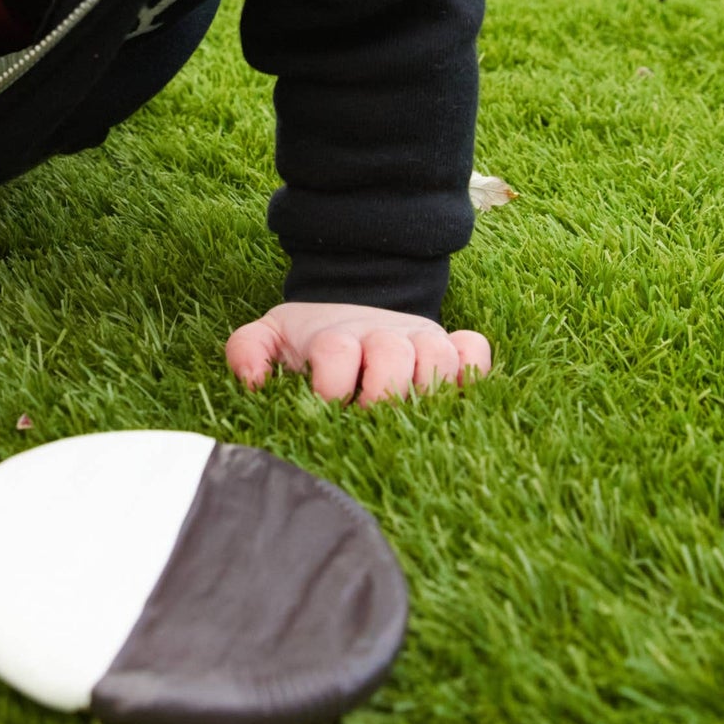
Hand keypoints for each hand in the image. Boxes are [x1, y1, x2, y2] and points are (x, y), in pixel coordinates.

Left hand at [225, 301, 489, 407]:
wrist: (352, 305)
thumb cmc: (308, 340)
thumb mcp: (271, 336)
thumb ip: (248, 351)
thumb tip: (254, 382)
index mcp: (336, 336)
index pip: (337, 351)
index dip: (331, 383)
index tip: (325, 406)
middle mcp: (383, 335)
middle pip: (393, 355)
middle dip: (382, 392)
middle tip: (369, 418)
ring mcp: (420, 340)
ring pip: (439, 355)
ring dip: (428, 386)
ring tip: (411, 416)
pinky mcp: (450, 347)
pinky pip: (475, 352)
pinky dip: (473, 371)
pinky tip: (455, 394)